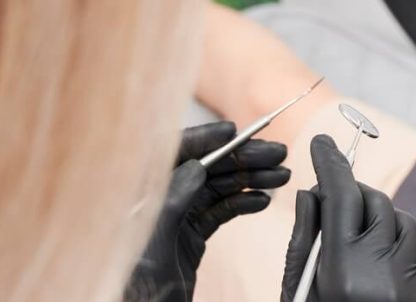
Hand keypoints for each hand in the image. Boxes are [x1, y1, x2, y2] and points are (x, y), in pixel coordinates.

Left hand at [126, 121, 290, 300]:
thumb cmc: (134, 285)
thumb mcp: (153, 242)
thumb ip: (171, 202)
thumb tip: (197, 167)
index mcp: (141, 196)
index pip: (172, 153)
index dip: (203, 137)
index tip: (234, 130)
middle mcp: (159, 201)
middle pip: (204, 167)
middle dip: (241, 157)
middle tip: (277, 153)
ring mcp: (176, 218)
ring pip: (217, 188)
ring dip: (250, 179)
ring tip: (281, 175)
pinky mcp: (190, 236)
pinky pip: (220, 211)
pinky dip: (243, 203)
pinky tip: (263, 200)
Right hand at [280, 135, 415, 301]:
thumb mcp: (300, 291)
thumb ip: (304, 241)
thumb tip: (309, 192)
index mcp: (343, 270)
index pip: (340, 197)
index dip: (330, 165)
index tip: (323, 142)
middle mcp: (382, 271)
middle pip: (375, 201)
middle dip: (356, 199)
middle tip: (340, 216)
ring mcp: (413, 278)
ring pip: (403, 221)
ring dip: (384, 226)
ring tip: (366, 258)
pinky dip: (407, 249)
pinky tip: (391, 274)